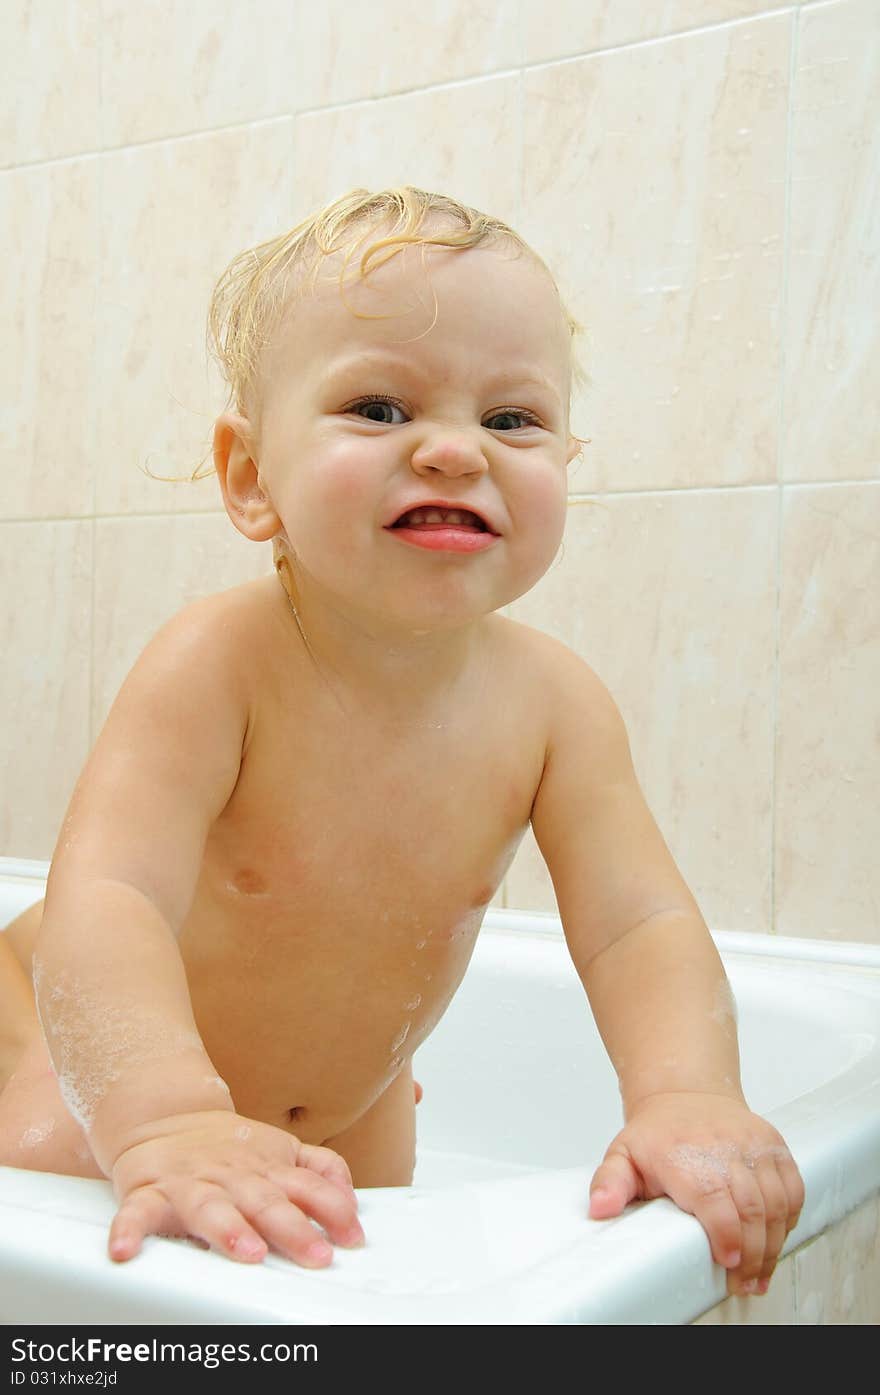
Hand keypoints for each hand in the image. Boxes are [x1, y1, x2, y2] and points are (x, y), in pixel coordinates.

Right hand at [107, 1110, 363, 1266]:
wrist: (165, 1116)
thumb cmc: (230, 1148)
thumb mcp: (283, 1150)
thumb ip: (321, 1169)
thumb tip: (352, 1198)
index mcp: (267, 1169)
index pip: (307, 1188)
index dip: (332, 1209)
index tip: (351, 1236)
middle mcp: (232, 1177)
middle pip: (266, 1202)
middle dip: (292, 1229)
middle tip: (315, 1254)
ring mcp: (190, 1185)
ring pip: (210, 1208)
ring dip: (229, 1230)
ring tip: (246, 1252)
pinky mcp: (149, 1193)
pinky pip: (137, 1213)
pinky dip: (128, 1231)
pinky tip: (124, 1251)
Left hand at [588, 1093, 804, 1296]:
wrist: (687, 1092)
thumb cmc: (657, 1133)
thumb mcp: (623, 1155)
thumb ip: (609, 1183)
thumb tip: (599, 1208)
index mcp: (685, 1155)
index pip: (714, 1199)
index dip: (726, 1235)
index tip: (727, 1264)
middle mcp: (724, 1147)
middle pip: (751, 1208)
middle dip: (753, 1254)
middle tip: (746, 1284)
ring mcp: (753, 1145)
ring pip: (776, 1201)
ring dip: (773, 1243)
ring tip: (761, 1273)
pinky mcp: (773, 1144)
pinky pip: (793, 1186)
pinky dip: (790, 1217)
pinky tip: (777, 1239)